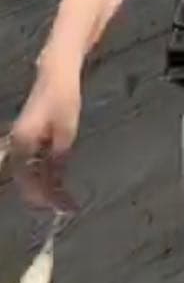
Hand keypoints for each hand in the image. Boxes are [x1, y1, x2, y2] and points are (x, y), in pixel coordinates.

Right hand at [6, 59, 81, 211]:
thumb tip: (57, 183)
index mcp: (23, 144)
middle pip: (27, 180)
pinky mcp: (31, 137)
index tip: (65, 208)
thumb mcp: (66, 131)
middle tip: (66, 208)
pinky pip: (34, 162)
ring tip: (64, 200)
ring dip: (46, 187)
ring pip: (30, 173)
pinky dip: (46, 174)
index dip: (47, 198)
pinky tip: (58, 181)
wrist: (56, 74)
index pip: (31, 181)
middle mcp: (18, 145)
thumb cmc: (63, 99)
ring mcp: (23, 141)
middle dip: (45, 197)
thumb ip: (59, 158)